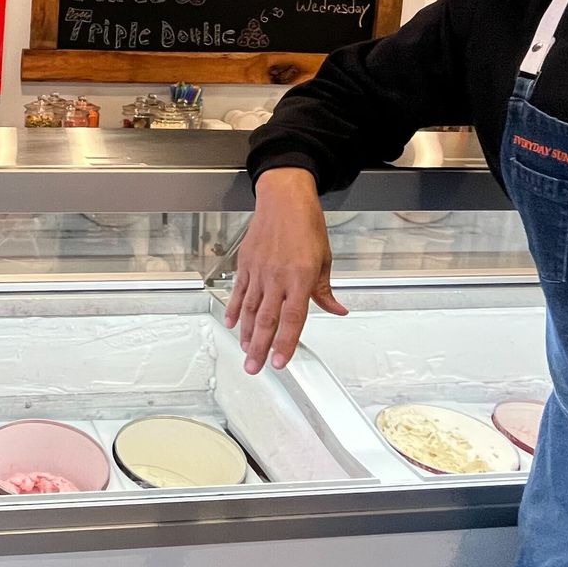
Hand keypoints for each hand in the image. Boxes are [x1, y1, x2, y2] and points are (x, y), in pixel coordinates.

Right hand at [224, 168, 348, 373]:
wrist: (284, 199)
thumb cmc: (307, 225)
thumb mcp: (324, 259)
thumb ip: (325, 291)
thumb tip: (337, 310)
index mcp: (301, 278)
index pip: (293, 319)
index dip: (285, 343)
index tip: (280, 362)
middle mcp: (278, 277)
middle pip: (266, 320)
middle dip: (259, 347)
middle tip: (254, 368)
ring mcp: (259, 271)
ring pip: (249, 309)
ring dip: (245, 334)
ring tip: (244, 352)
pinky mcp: (246, 263)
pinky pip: (239, 291)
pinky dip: (233, 309)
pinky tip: (230, 324)